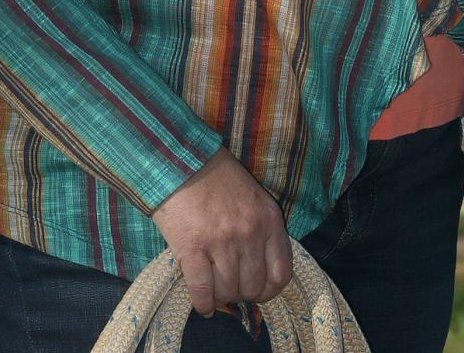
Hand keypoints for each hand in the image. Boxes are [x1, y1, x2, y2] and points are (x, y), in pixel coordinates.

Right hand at [152, 143, 292, 317]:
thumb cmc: (217, 177)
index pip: (281, 273)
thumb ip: (261, 229)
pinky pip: (202, 292)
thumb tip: (258, 271)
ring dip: (220, 296)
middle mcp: (249, 233)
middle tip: (230, 286)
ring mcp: (222, 242)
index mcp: (269, 219)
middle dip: (241, 293)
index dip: (269, 290)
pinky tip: (202, 304)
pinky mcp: (193, 249)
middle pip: (253, 287)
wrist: (182, 159)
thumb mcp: (253, 197)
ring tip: (214, 288)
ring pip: (227, 292)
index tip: (257, 290)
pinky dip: (203, 304)